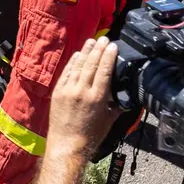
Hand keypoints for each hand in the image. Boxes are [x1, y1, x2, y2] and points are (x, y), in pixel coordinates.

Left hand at [48, 37, 121, 157]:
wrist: (67, 145)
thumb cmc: (91, 136)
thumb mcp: (109, 121)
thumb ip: (116, 105)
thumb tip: (125, 95)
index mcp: (97, 98)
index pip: (104, 71)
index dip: (109, 57)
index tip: (113, 46)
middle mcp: (82, 91)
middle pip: (91, 65)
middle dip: (98, 50)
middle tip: (104, 38)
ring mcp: (68, 90)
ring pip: (78, 66)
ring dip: (85, 52)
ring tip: (92, 41)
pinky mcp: (58, 92)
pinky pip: (66, 73)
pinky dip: (72, 63)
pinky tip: (78, 55)